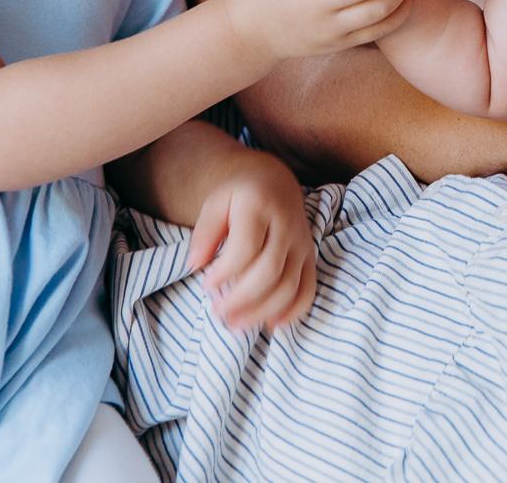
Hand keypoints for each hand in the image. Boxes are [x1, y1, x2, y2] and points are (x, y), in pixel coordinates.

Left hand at [187, 149, 317, 330]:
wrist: (276, 182)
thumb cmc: (240, 196)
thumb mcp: (216, 202)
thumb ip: (205, 232)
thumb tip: (195, 265)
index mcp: (260, 207)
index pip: (246, 248)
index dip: (225, 273)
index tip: (206, 285)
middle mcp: (286, 225)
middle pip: (269, 271)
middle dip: (242, 298)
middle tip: (218, 312)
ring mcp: (302, 243)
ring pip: (289, 285)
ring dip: (262, 311)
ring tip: (237, 324)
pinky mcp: (310, 257)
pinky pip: (308, 289)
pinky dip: (293, 312)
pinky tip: (271, 324)